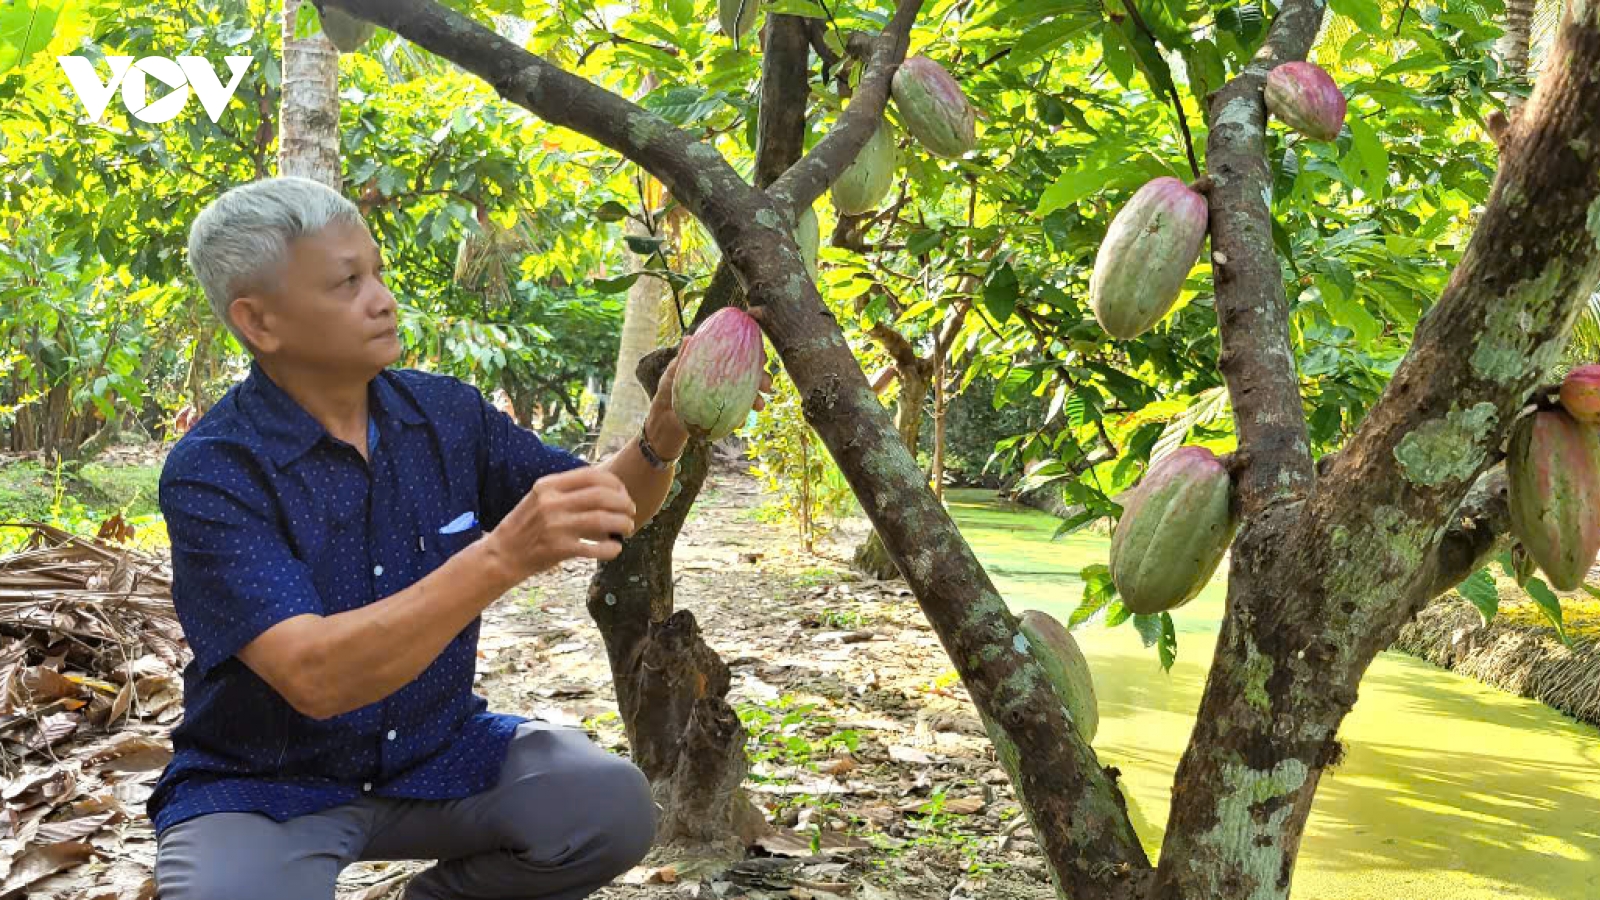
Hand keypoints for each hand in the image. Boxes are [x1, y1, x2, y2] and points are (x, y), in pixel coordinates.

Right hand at [482, 467, 637, 581]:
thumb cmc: (526, 526)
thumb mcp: (540, 498)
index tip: (623, 493)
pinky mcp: (559, 549)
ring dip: (622, 524)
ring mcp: (555, 526)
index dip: (615, 483)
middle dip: (624, 504)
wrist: (502, 554)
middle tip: (630, 512)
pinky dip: (611, 549)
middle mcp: (552, 502)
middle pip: (602, 496)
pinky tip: (615, 549)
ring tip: (627, 528)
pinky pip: (595, 548)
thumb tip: (608, 490)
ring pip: (603, 520)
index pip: (592, 475)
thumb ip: (567, 491)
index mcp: (549, 485)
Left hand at [649, 355, 774, 427]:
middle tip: (767, 385)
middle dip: (763, 379)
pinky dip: (740, 418)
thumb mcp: (674, 371)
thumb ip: (683, 357)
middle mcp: (725, 380)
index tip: (763, 356)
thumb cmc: (669, 389)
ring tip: (759, 405)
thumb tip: (688, 339)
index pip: (740, 355)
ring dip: (757, 400)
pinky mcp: (723, 416)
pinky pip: (736, 416)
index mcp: (718, 365)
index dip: (755, 355)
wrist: (663, 417)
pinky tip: (741, 422)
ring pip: (748, 397)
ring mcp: (725, 399)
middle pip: (750, 377)